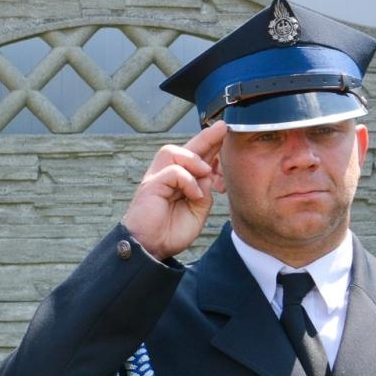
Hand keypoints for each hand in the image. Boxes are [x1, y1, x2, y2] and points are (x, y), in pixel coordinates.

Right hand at [120, 120, 227, 259]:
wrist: (152, 248)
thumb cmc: (171, 232)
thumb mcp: (198, 211)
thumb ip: (204, 192)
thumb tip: (207, 175)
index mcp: (179, 182)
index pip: (195, 157)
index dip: (209, 144)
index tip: (224, 131)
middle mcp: (166, 176)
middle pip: (185, 148)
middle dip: (205, 137)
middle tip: (222, 128)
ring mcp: (157, 179)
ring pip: (173, 152)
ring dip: (193, 159)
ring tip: (206, 173)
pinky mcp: (151, 185)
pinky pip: (173, 171)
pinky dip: (188, 181)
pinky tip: (194, 194)